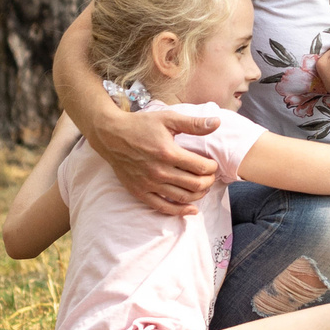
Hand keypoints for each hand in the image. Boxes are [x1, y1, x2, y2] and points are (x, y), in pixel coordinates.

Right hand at [88, 104, 220, 215]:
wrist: (111, 136)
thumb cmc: (141, 125)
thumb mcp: (168, 118)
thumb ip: (193, 123)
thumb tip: (217, 123)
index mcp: (168, 153)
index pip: (200, 167)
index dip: (212, 168)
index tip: (212, 164)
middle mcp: (159, 171)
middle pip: (194, 184)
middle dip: (208, 182)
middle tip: (210, 176)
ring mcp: (149, 184)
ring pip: (182, 197)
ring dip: (198, 195)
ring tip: (203, 188)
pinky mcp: (140, 192)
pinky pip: (163, 207)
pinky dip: (180, 211)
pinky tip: (191, 210)